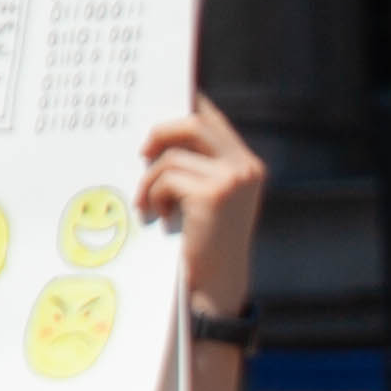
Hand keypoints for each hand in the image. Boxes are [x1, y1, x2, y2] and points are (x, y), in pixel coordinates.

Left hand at [139, 99, 263, 314]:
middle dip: (161, 133)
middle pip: (193, 122)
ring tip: (149, 203)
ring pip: (172, 155)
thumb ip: (196, 165)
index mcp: (247, 166)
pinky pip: (166, 177)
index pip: (212, 119)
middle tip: (142, 153)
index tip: (157, 103)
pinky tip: (159, 216)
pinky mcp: (214, 195)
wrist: (215, 287)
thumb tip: (156, 133)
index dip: (184, 104)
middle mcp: (246, 168)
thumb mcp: (206, 197)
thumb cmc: (202, 242)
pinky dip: (154, 195)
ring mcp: (233, 180)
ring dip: (151, 178)